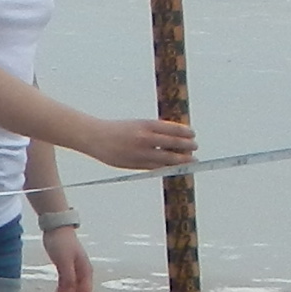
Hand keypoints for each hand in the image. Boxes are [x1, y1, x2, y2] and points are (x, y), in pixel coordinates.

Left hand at [42, 222, 93, 291]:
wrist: (56, 228)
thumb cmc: (61, 243)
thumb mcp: (64, 261)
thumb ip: (69, 276)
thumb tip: (71, 291)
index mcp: (85, 271)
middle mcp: (82, 273)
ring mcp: (74, 271)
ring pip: (72, 291)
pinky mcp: (65, 268)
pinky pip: (65, 285)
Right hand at [80, 114, 194, 173]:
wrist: (94, 137)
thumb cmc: (116, 130)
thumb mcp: (136, 124)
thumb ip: (152, 131)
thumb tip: (173, 137)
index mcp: (146, 125)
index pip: (172, 129)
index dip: (185, 133)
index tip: (193, 134)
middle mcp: (145, 139)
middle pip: (173, 144)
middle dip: (187, 147)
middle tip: (195, 147)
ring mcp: (141, 153)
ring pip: (167, 159)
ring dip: (181, 159)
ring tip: (190, 160)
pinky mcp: (135, 164)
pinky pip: (156, 167)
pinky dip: (167, 167)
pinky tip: (173, 167)